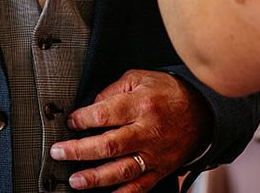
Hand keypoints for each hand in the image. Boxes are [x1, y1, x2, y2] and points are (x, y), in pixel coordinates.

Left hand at [50, 69, 211, 191]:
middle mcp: (148, 131)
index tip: (71, 122)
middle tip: (59, 152)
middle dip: (79, 150)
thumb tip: (92, 106)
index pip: (105, 114)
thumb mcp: (140, 78)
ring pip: (122, 170)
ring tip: (75, 181)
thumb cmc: (167, 92)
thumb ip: (113, 90)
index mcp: (141, 104)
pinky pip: (140, 186)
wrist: (201, 111)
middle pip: (109, 145)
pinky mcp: (160, 169)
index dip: (83, 119)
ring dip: (95, 178)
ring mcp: (154, 153)